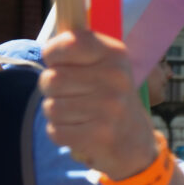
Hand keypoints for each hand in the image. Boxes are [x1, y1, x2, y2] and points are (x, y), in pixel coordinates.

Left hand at [39, 30, 157, 179]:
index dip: (53, 55)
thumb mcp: (103, 66)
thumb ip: (76, 49)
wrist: (136, 142)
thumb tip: (47, 47)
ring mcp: (110, 107)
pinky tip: (81, 132)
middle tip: (73, 96)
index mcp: (115, 53)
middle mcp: (116, 77)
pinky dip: (62, 134)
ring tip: (79, 115)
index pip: (67, 43)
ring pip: (51, 107)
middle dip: (52, 91)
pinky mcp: (101, 135)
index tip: (62, 64)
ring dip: (57, 115)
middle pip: (51, 79)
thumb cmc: (109, 98)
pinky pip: (56, 131)